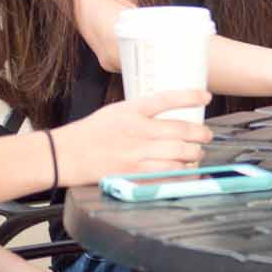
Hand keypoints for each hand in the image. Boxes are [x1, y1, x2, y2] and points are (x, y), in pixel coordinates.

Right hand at [57, 90, 212, 181]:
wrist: (65, 155)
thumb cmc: (90, 132)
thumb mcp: (116, 111)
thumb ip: (141, 112)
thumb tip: (169, 113)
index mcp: (131, 110)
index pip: (166, 99)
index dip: (189, 97)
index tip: (206, 96)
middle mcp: (137, 131)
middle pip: (180, 130)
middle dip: (200, 134)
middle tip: (206, 135)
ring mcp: (136, 153)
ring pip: (178, 153)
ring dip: (194, 154)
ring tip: (197, 153)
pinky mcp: (133, 173)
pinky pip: (166, 174)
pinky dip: (181, 172)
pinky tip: (187, 170)